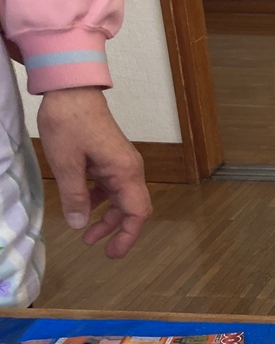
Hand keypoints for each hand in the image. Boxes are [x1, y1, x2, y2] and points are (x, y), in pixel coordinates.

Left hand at [36, 87, 151, 257]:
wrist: (72, 91)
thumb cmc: (71, 123)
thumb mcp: (66, 164)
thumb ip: (74, 196)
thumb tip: (80, 224)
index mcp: (125, 173)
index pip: (137, 212)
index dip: (128, 236)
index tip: (114, 253)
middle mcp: (130, 169)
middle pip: (131, 208)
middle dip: (116, 230)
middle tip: (98, 248)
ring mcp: (122, 163)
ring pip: (121, 197)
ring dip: (107, 216)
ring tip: (87, 233)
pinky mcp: (112, 157)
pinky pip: (112, 185)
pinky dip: (101, 199)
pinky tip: (84, 204)